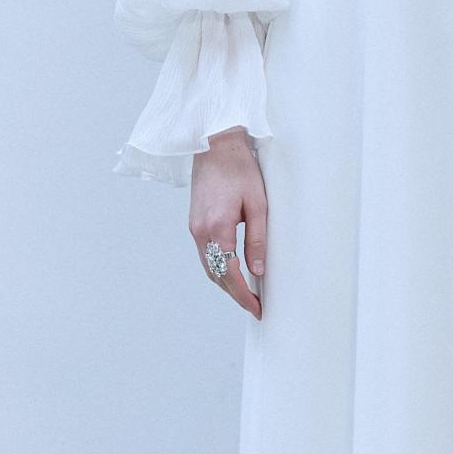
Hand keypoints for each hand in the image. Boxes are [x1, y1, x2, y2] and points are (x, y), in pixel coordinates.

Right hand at [189, 128, 268, 317]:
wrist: (215, 145)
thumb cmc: (239, 169)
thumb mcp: (258, 204)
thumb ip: (257, 240)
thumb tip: (258, 271)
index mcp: (218, 228)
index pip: (230, 274)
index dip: (244, 295)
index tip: (257, 308)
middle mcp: (201, 232)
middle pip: (217, 275)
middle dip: (235, 295)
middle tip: (254, 306)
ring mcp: (194, 228)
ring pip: (209, 267)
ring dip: (225, 283)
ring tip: (245, 293)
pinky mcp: (194, 223)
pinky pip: (204, 255)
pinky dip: (218, 268)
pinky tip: (232, 271)